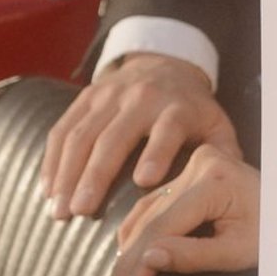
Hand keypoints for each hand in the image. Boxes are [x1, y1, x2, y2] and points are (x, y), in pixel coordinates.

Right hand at [43, 53, 237, 223]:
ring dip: (67, 174)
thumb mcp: (217, 126)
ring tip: (59, 210)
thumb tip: (229, 187)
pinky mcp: (85, 97)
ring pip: (82, 135)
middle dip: (96, 175)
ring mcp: (108, 96)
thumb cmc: (193, 111)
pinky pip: (63, 129)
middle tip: (82, 211)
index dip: (156, 153)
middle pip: (113, 136)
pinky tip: (47, 189)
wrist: (166, 64)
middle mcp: (141, 98)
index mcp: (177, 107)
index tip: (144, 181)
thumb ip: (223, 154)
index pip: (166, 129)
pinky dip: (52, 160)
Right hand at [102, 146, 261, 275]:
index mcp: (215, 179)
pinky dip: (136, 234)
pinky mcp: (186, 174)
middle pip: (150, 220)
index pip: (164, 226)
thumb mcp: (240, 251)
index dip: (140, 263)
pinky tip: (124, 261)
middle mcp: (199, 165)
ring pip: (145, 212)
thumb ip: (194, 255)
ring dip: (126, 251)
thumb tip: (146, 260)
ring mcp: (191, 166)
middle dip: (128, 263)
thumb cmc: (275, 233)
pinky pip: (152, 205)